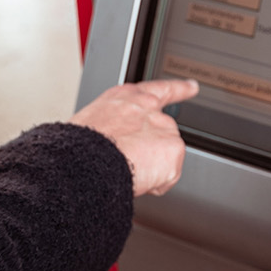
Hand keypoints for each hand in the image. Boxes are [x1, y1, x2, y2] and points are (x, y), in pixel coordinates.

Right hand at [70, 79, 198, 196]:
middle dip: (157, 146)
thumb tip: (119, 144)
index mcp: (125, 98)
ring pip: (165, 155)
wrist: (84, 160)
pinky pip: (168, 176)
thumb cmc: (78, 148)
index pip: (157, 90)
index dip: (178, 89)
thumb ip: (116, 126)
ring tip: (124, 170)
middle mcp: (147, 107)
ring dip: (151, 167)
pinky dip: (155, 184)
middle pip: (164, 130)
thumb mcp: (92, 125)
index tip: (191, 86)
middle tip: (138, 161)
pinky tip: (137, 180)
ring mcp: (162, 126)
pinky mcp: (173, 147)